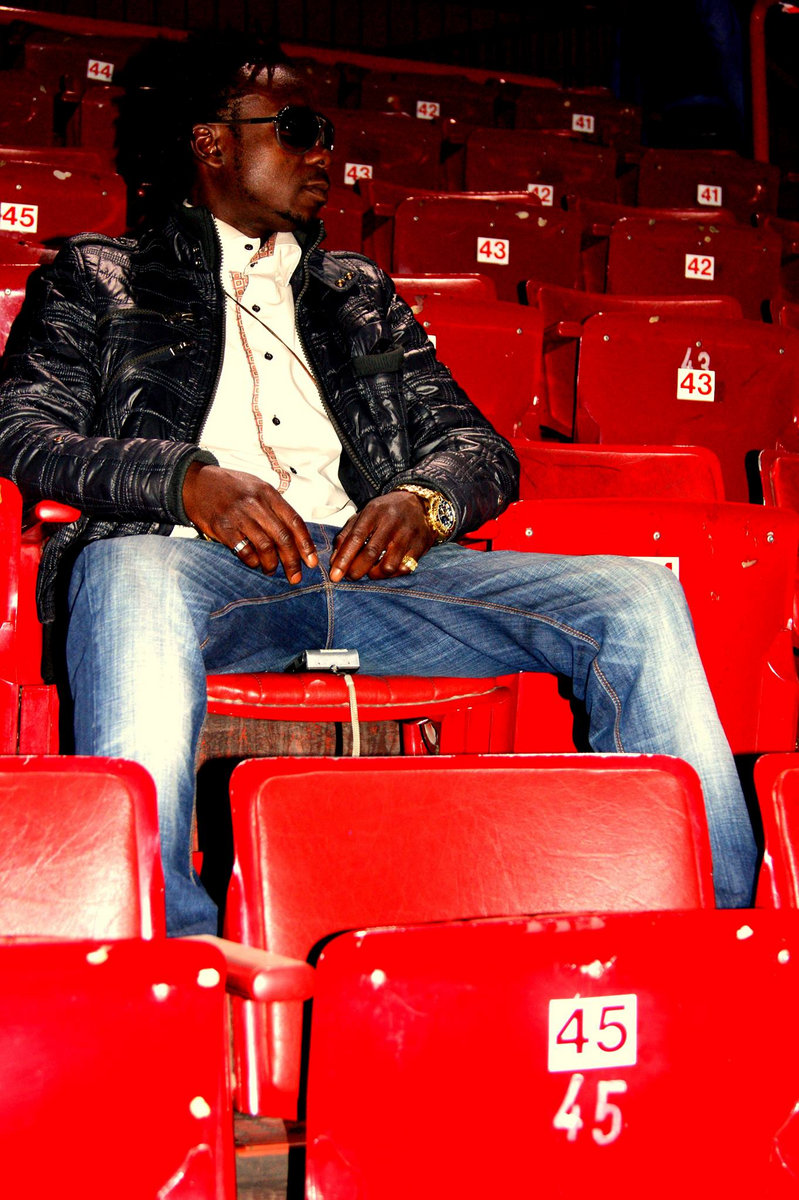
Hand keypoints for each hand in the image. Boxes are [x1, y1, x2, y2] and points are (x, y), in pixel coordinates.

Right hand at [182, 462, 317, 583]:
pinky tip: (254, 563)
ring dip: (271, 564)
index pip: (294, 521)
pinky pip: (244, 551)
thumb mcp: (256, 487)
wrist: (196, 482)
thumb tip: (294, 534)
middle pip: (282, 537)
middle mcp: (255, 504)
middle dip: (292, 561)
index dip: (305, 544)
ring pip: (265, 546)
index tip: (311, 561)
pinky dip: (252, 561)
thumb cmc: (230, 486)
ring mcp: (239, 516)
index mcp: (268, 493)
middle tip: (295, 577)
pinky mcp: (223, 528)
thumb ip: (274, 506)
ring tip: (271, 570)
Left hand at [329, 491, 435, 581]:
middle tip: (350, 577)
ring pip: (388, 566)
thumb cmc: (386, 512)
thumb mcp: (364, 515)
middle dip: (356, 570)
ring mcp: (408, 535)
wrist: (420, 504)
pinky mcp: (421, 546)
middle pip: (371, 553)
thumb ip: (347, 535)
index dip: (344, 558)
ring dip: (374, 574)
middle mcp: (392, 522)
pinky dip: (392, 575)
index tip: (335, 575)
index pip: (356, 537)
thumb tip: (334, 561)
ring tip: (370, 571)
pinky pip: (404, 569)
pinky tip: (386, 569)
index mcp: (374, 511)